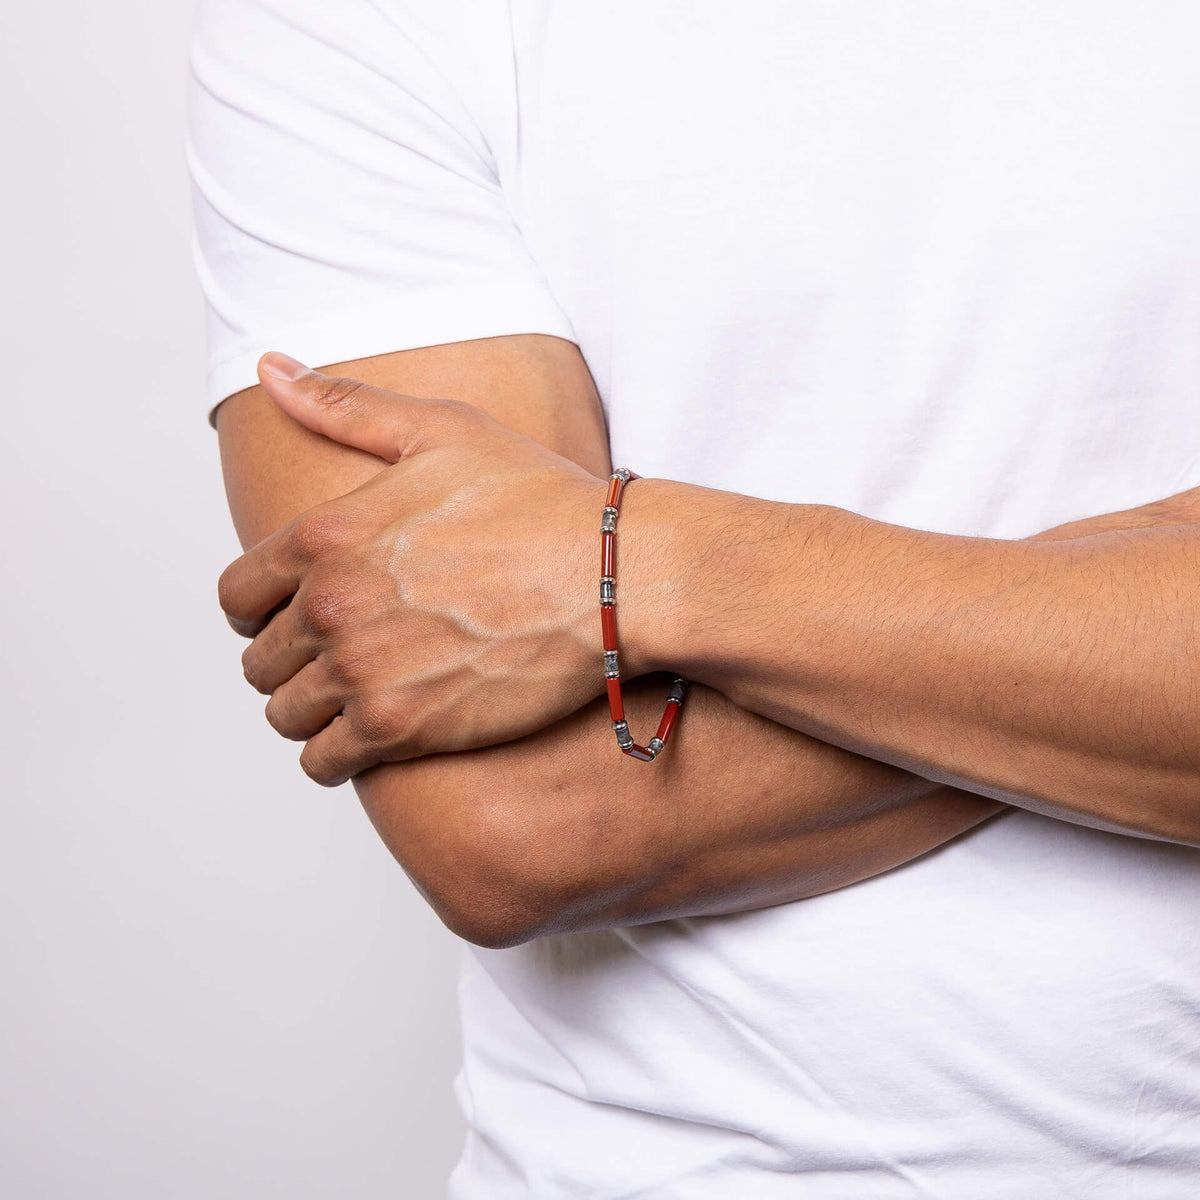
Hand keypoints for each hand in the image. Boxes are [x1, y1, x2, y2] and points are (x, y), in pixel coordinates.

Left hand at [218, 353, 615, 784]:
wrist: (613, 577)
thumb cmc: (540, 500)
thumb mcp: (442, 430)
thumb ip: (347, 406)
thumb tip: (270, 369)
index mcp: (325, 535)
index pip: (238, 593)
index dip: (256, 608)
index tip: (287, 617)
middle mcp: (329, 606)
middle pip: (260, 660)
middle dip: (289, 662)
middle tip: (334, 661)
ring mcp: (360, 671)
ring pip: (286, 715)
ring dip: (310, 711)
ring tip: (352, 701)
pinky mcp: (399, 729)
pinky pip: (323, 763)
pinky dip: (336, 756)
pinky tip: (370, 738)